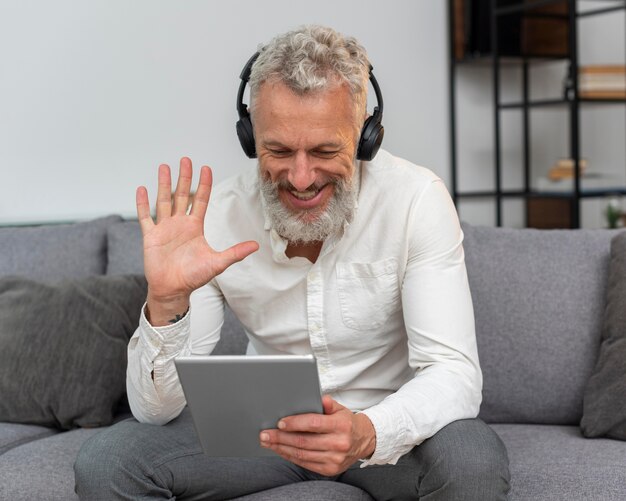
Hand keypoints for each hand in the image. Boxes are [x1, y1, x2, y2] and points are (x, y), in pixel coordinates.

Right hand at [136, 157, 258, 324]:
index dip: (203, 184)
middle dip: (184, 177)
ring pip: (164, 201)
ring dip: (164, 184)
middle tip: (185, 160)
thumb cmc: (193, 277)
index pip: (201, 200)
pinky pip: (145, 216)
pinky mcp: (151, 236)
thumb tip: (255, 246)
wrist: (173, 289)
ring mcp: (165, 228)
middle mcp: (180, 224)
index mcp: (195, 227)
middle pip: (182, 195)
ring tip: (164, 168)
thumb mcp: (217, 263)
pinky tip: (142, 190)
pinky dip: (142, 204)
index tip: (205, 168)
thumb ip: (235, 253)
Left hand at [259, 395, 375, 475]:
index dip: (295, 423)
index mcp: (341, 426)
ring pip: (302, 454)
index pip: (314, 424)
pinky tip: (280, 450)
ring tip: (268, 442)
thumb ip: (328, 403)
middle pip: (304, 441)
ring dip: (281, 448)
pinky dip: (290, 456)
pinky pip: (305, 463)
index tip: (280, 422)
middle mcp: (339, 444)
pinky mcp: (329, 470)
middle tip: (265, 433)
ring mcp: (334, 459)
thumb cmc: (346, 422)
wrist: (364, 441)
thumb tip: (317, 398)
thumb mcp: (340, 408)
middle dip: (281, 437)